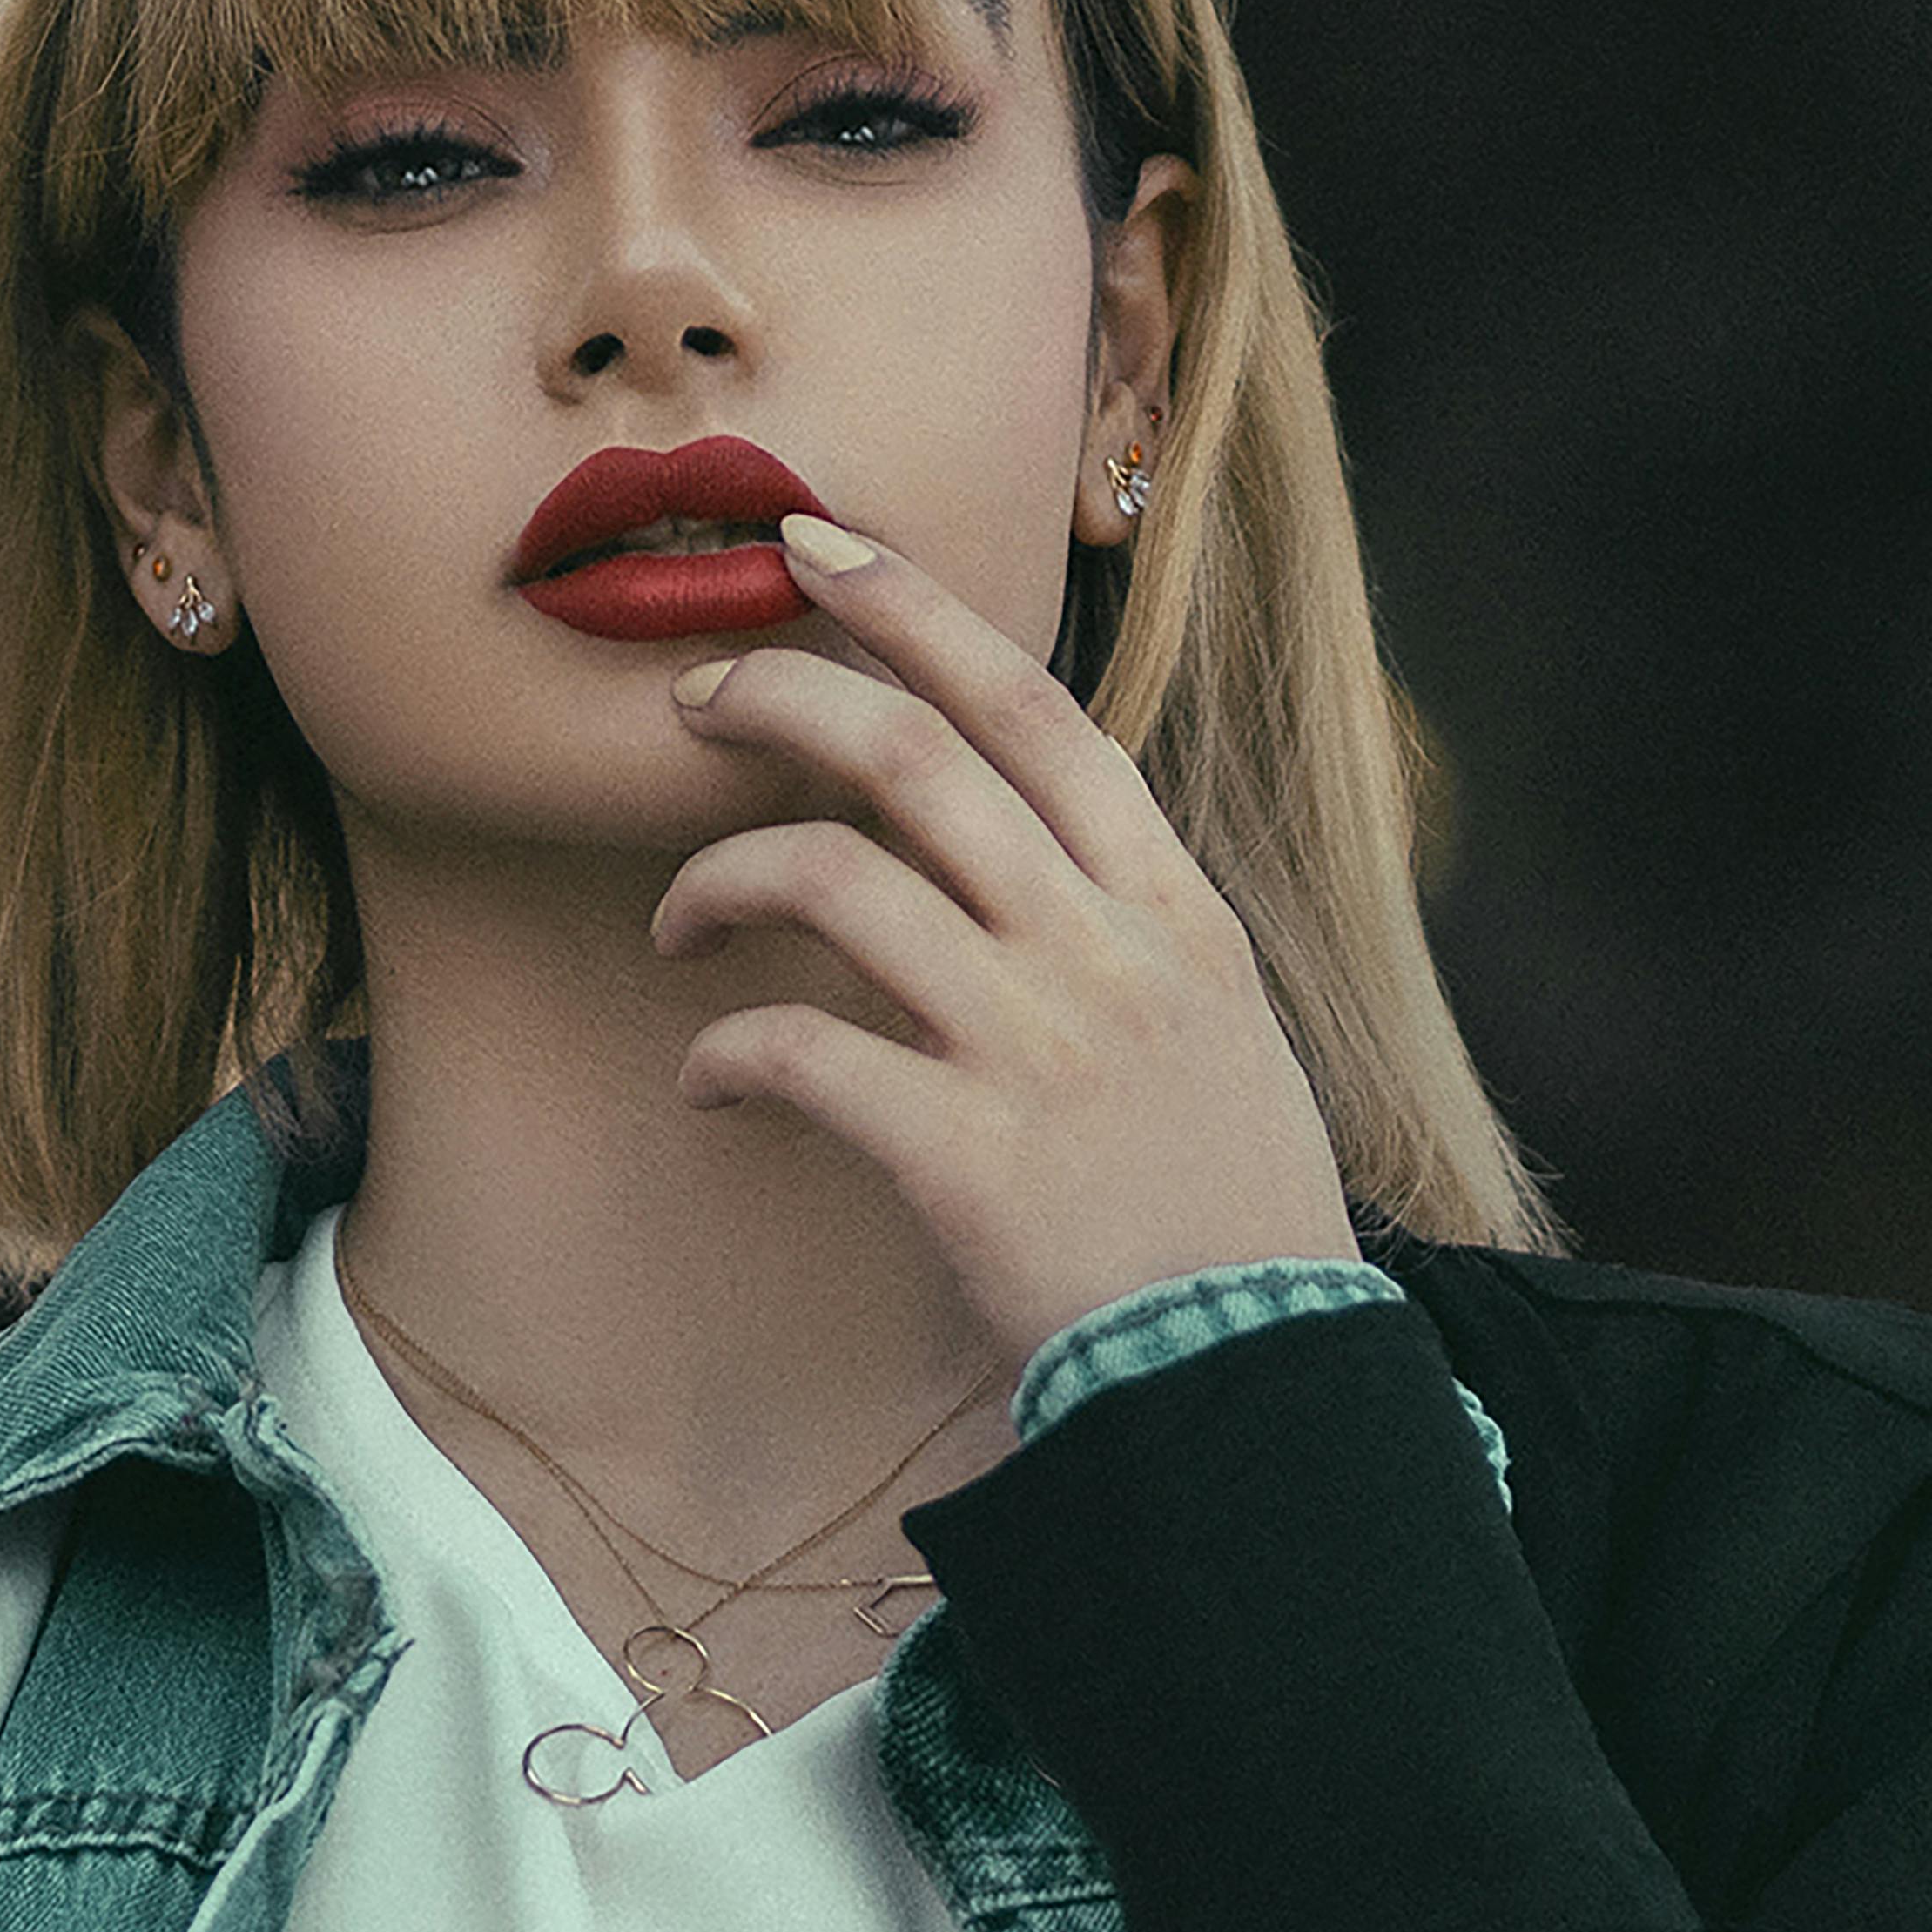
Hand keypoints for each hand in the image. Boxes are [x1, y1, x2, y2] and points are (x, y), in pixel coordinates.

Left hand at [651, 509, 1365, 1371]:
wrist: (1257, 1382)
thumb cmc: (1225, 1214)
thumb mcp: (1219, 1030)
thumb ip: (1126, 929)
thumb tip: (1019, 847)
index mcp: (1171, 910)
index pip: (1036, 707)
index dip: (915, 611)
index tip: (815, 549)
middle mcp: (1106, 954)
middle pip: (917, 758)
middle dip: (783, 698)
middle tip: (694, 704)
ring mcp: (1039, 1049)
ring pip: (838, 882)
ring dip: (721, 879)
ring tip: (673, 921)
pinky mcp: (968, 1156)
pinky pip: (802, 1053)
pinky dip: (727, 1052)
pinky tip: (707, 1083)